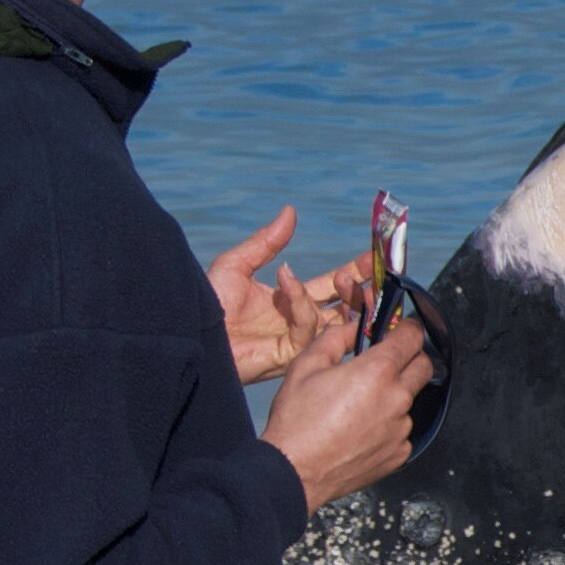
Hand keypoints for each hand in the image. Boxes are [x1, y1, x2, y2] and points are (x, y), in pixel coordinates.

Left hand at [211, 208, 373, 385]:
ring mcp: (295, 340)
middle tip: (371, 270)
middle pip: (343, 307)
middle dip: (361, 289)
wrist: (191, 330)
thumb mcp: (237, 264)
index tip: (374, 256)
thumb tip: (290, 211)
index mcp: (289, 302)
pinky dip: (301, 301)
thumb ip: (267, 242)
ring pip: (337, 321)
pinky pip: (307, 326)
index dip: (353, 272)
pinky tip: (286, 281)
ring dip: (344, 297)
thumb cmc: (207, 303)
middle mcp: (297, 322)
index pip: (330, 286)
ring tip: (343, 276)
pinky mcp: (288, 353)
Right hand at [260, 303, 434, 510]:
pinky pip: (402, 430)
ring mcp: (401, 429)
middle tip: (389, 360)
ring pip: (410, 401)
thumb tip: (355, 325)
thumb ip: (336, 337)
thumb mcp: (307, 365)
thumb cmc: (297, 420)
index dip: (408, 328)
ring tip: (363, 403)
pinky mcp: (399, 453)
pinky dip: (388, 425)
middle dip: (411, 357)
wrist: (294, 471)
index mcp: (377, 372)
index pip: (412, 337)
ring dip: (396, 395)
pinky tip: (363, 428)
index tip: (402, 328)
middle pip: (424, 367)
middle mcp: (397, 399)